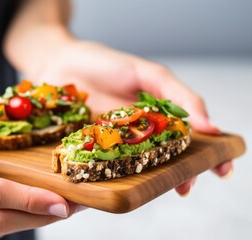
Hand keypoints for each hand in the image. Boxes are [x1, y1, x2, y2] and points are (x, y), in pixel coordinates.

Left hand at [29, 40, 232, 194]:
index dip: (208, 153)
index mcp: (157, 113)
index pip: (187, 137)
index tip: (222, 168)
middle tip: (187, 185)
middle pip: (165, 156)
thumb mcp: (147, 73)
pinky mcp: (93, 148)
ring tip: (162, 186)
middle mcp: (139, 131)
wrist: (60, 63)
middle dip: (181, 172)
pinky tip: (125, 182)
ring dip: (152, 177)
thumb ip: (177, 95)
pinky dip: (117, 174)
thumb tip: (207, 126)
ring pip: (139, 165)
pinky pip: (107, 164)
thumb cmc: (104, 63)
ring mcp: (116, 142)